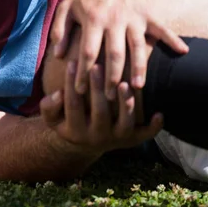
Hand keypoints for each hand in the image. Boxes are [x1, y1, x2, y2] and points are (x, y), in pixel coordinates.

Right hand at [40, 61, 162, 152]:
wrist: (86, 142)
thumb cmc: (67, 120)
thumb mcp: (52, 117)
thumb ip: (49, 106)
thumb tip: (58, 94)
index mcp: (75, 132)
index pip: (73, 105)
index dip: (72, 84)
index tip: (72, 63)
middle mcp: (97, 138)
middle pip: (100, 112)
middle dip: (98, 88)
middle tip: (98, 65)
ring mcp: (116, 140)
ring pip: (124, 122)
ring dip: (125, 103)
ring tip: (123, 83)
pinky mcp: (132, 141)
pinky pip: (145, 135)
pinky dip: (153, 126)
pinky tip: (158, 112)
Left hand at [50, 0, 187, 97]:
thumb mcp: (65, 8)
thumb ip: (58, 31)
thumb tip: (58, 55)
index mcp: (94, 19)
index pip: (88, 52)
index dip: (84, 73)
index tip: (80, 90)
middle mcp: (115, 19)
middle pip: (115, 53)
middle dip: (112, 77)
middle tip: (109, 97)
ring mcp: (133, 17)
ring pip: (138, 46)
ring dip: (139, 67)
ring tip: (138, 87)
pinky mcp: (147, 13)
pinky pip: (161, 28)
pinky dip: (173, 39)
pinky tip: (184, 52)